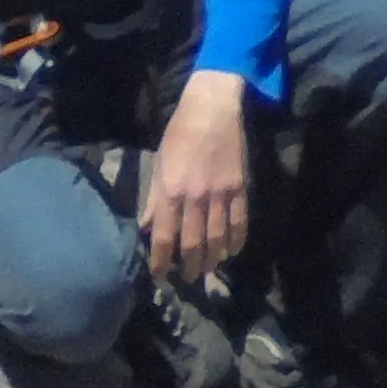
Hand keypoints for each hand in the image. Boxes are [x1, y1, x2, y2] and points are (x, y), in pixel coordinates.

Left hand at [143, 70, 255, 283]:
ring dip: (212, 260)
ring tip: (207, 270)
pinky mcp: (239, 188)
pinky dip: (236, 243)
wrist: (213, 108)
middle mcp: (195, 197)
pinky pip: (240, 224)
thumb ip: (154, 200)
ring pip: (218, 239)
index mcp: (171, 190)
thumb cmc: (180, 133)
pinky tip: (231, 252)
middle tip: (186, 279)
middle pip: (193, 244)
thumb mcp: (160, 164)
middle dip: (189, 267)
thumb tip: (146, 229)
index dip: (161, 262)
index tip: (160, 276)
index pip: (165, 238)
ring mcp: (220, 194)